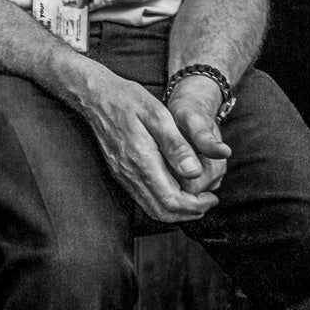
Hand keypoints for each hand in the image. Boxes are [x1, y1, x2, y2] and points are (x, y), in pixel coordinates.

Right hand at [76, 67, 219, 223]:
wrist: (96, 97)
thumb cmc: (127, 100)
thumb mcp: (157, 114)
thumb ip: (176, 145)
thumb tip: (194, 172)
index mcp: (141, 160)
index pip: (171, 200)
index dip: (196, 205)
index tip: (213, 197)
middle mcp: (130, 174)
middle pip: (162, 212)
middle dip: (189, 212)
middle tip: (208, 201)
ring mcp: (123, 176)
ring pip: (152, 208)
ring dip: (177, 210)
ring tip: (196, 197)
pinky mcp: (120, 173)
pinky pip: (143, 198)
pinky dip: (164, 201)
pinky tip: (176, 187)